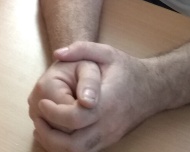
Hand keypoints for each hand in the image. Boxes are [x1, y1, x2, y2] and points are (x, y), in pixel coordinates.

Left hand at [30, 42, 155, 151]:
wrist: (152, 89)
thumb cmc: (127, 70)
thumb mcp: (106, 52)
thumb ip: (81, 48)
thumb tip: (58, 53)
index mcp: (107, 101)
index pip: (77, 117)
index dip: (55, 114)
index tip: (42, 102)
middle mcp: (108, 124)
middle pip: (73, 144)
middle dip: (49, 134)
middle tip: (37, 117)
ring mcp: (108, 136)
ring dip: (54, 144)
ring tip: (41, 126)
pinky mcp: (108, 142)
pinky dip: (64, 147)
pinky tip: (54, 132)